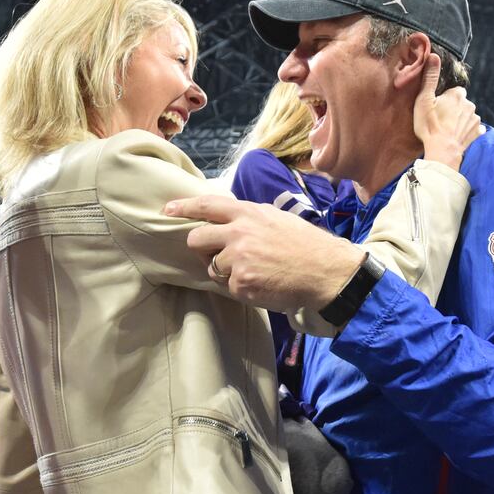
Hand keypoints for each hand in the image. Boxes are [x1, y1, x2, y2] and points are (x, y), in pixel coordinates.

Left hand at [164, 195, 361, 310]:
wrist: (325, 271)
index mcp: (248, 214)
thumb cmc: (306, 245)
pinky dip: (241, 288)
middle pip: (196, 239)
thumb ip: (250, 218)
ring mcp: (238, 259)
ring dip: (226, 272)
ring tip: (254, 271)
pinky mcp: (241, 283)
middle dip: (201, 249)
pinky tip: (262, 283)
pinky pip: (228, 287)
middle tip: (216, 255)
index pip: (207, 205)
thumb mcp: (276, 219)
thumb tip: (228, 220)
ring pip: (212, 267)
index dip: (183, 207)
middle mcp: (239, 233)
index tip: (167, 210)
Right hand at [413, 53, 481, 169]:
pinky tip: (457, 135)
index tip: (436, 107)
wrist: (442, 152)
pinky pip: (474, 128)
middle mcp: (470, 104)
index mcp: (457, 95)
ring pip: (467, 115)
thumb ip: (430, 77)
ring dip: (460, 120)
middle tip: (439, 119)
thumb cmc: (430, 126)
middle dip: (453, 108)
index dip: (444, 99)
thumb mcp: (424, 100)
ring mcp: (475, 120)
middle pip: (461, 103)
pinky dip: (467, 131)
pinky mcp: (477, 133)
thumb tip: (433, 56)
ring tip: (446, 129)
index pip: (453, 91)